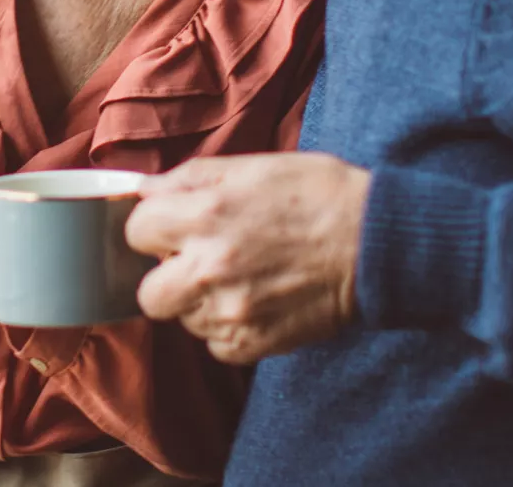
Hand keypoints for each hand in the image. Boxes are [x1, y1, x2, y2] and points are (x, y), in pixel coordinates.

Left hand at [125, 153, 372, 364]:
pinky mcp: (254, 343)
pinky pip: (216, 345)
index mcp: (206, 213)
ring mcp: (231, 311)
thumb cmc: (318, 194)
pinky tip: (256, 301)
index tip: (177, 227)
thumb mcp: (252, 167)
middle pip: (147, 292)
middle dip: (167, 276)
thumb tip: (145, 190)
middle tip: (198, 261)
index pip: (136, 231)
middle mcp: (211, 267)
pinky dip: (229, 328)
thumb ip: (189, 178)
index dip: (156, 227)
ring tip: (241, 278)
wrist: (376, 242)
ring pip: (184, 319)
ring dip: (201, 302)